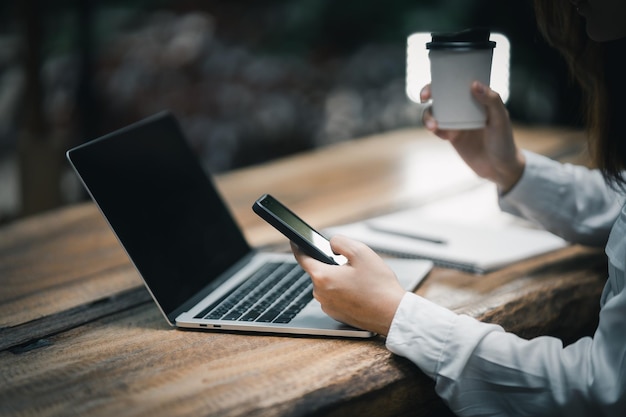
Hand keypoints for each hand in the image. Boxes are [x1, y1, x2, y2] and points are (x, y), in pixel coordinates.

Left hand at [291, 235, 405, 335]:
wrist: (392, 314)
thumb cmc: (378, 285)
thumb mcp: (361, 252)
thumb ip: (340, 242)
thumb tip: (331, 244)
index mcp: (323, 277)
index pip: (303, 258)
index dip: (299, 247)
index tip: (296, 241)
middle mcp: (320, 294)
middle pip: (318, 271)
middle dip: (331, 264)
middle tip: (352, 263)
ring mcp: (327, 306)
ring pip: (327, 284)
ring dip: (338, 278)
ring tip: (359, 279)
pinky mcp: (336, 314)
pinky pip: (334, 296)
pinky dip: (342, 291)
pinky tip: (359, 291)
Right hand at [422, 81, 525, 192]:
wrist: (499, 168)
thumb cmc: (504, 142)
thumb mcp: (501, 120)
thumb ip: (491, 101)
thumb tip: (474, 84)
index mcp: (477, 98)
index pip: (458, 82)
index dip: (443, 79)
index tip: (436, 83)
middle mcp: (465, 107)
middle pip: (441, 94)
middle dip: (428, 93)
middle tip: (424, 98)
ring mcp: (456, 121)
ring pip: (435, 112)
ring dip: (428, 116)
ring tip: (432, 126)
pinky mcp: (451, 136)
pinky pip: (437, 129)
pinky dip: (435, 130)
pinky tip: (442, 135)